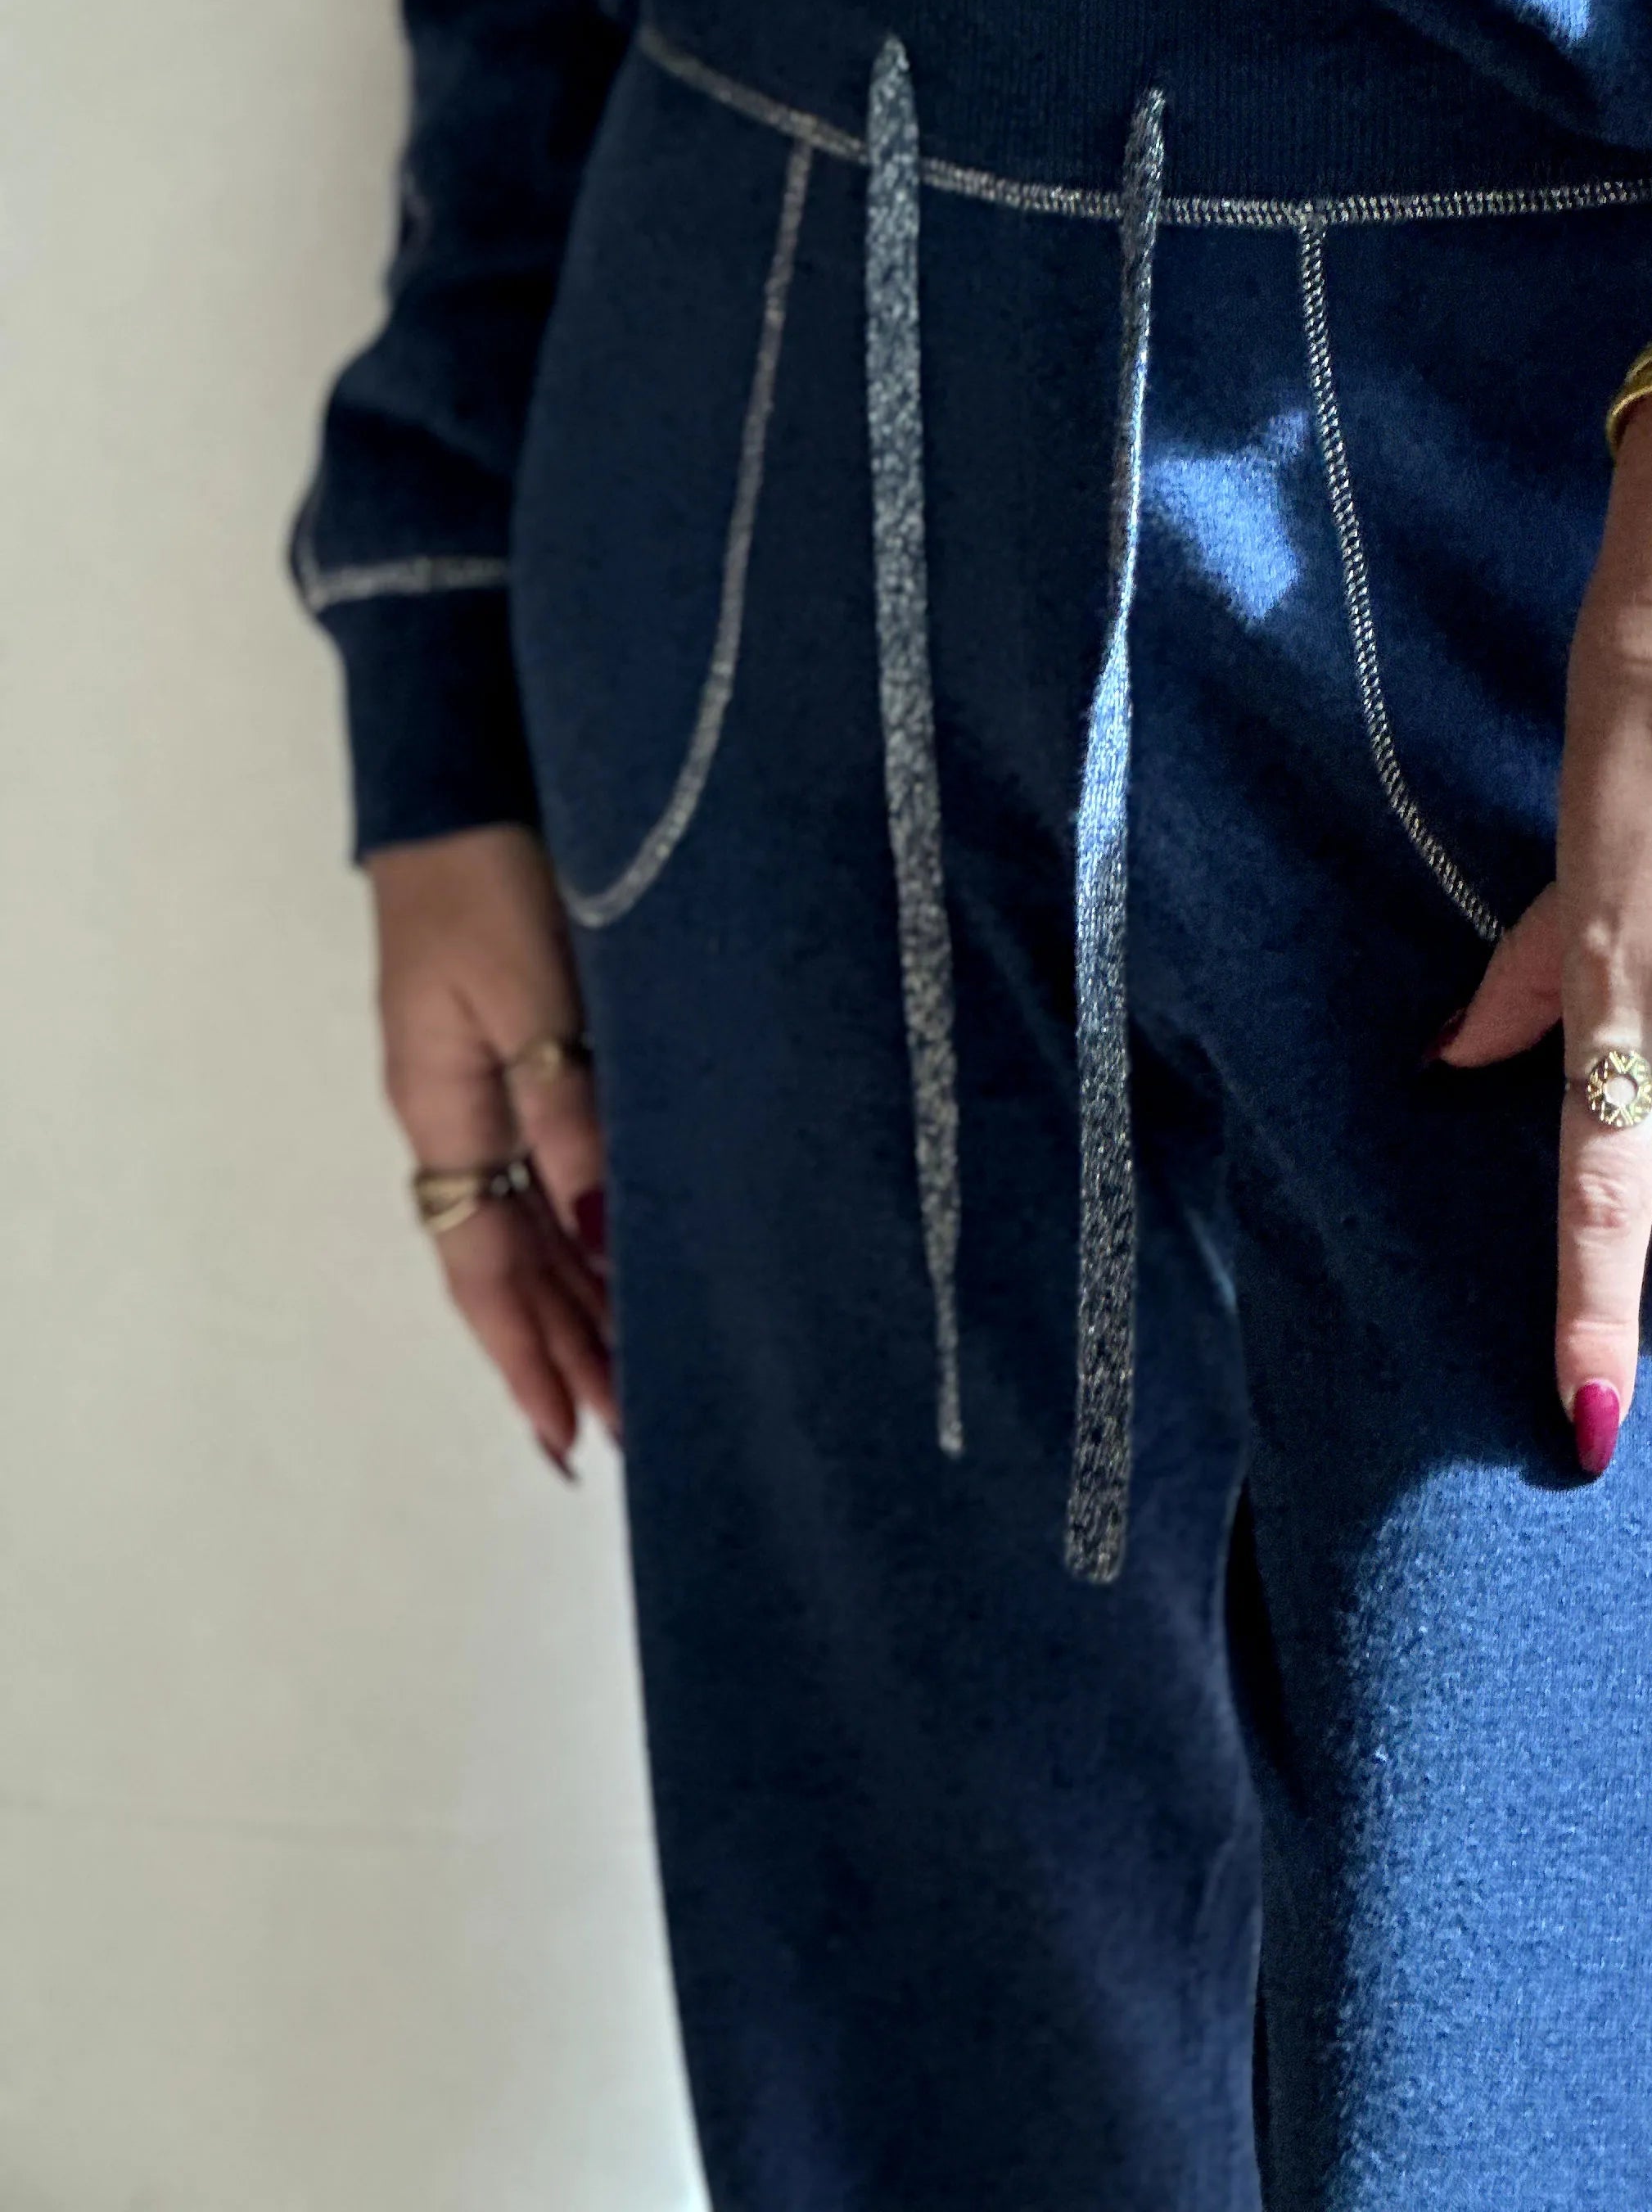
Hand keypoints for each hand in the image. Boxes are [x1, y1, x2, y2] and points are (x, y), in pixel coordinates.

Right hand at [367, 825, 615, 1478]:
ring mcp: (492, 1076)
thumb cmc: (495, 876)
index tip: (572, 1438)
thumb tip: (600, 1228)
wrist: (467, 777)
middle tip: (630, 1433)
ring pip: (538, 1218)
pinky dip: (592, 1218)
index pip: (485, 1269)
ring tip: (638, 1374)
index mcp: (447, 1110)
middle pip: (512, 1259)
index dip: (526, 1357)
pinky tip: (631, 1250)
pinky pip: (557, 1161)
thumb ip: (570, 1107)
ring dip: (583, 1295)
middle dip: (565, 1348)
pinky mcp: (530, 1038)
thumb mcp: (533, 995)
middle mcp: (464, 1111)